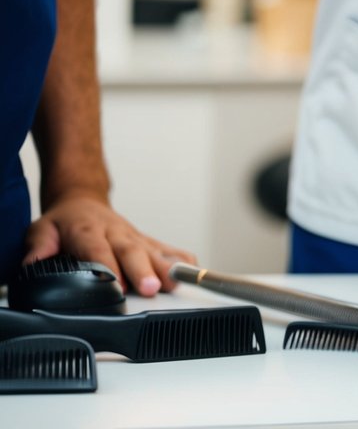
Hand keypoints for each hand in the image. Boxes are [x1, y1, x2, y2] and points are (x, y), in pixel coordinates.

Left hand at [24, 193, 196, 296]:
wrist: (83, 201)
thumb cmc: (65, 221)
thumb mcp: (42, 229)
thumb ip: (38, 246)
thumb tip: (33, 264)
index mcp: (89, 232)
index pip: (99, 251)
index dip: (109, 268)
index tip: (117, 286)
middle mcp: (116, 234)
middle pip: (132, 252)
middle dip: (143, 271)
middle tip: (151, 288)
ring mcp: (135, 237)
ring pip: (153, 251)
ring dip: (166, 268)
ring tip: (175, 284)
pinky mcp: (147, 241)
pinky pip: (169, 249)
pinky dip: (182, 259)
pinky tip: (192, 271)